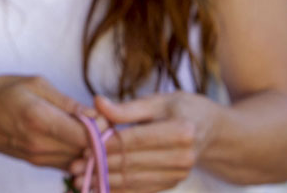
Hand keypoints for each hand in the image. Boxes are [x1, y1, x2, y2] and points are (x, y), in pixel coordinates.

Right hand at [0, 75, 94, 169]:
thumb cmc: (1, 93)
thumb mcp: (34, 84)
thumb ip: (66, 102)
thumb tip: (95, 115)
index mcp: (39, 117)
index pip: (86, 135)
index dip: (102, 127)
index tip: (102, 114)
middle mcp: (40, 143)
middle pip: (87, 149)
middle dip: (99, 137)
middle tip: (99, 119)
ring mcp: (38, 157)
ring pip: (80, 159)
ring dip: (89, 146)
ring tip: (84, 127)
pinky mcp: (38, 163)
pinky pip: (68, 163)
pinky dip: (77, 153)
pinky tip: (73, 137)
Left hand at [69, 93, 219, 192]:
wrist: (213, 131)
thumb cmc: (182, 109)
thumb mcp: (158, 101)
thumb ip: (127, 108)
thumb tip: (97, 103)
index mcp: (181, 130)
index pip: (134, 140)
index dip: (106, 144)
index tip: (82, 147)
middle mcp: (184, 156)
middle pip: (133, 162)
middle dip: (100, 165)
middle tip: (73, 167)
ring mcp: (180, 173)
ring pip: (135, 180)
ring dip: (105, 181)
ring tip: (79, 180)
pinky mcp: (173, 183)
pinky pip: (143, 188)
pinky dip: (120, 189)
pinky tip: (99, 187)